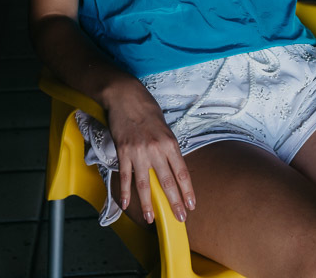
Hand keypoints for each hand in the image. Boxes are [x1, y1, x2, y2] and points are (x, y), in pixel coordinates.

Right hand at [100, 80, 194, 224]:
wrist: (126, 97)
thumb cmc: (147, 110)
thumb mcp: (166, 128)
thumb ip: (169, 148)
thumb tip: (172, 166)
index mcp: (170, 143)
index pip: (182, 172)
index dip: (187, 191)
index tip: (192, 205)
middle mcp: (157, 150)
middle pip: (167, 182)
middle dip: (175, 202)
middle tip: (180, 218)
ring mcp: (139, 152)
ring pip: (145, 184)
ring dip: (148, 203)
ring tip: (151, 219)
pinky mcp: (123, 152)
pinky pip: (125, 176)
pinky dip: (125, 191)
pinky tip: (127, 204)